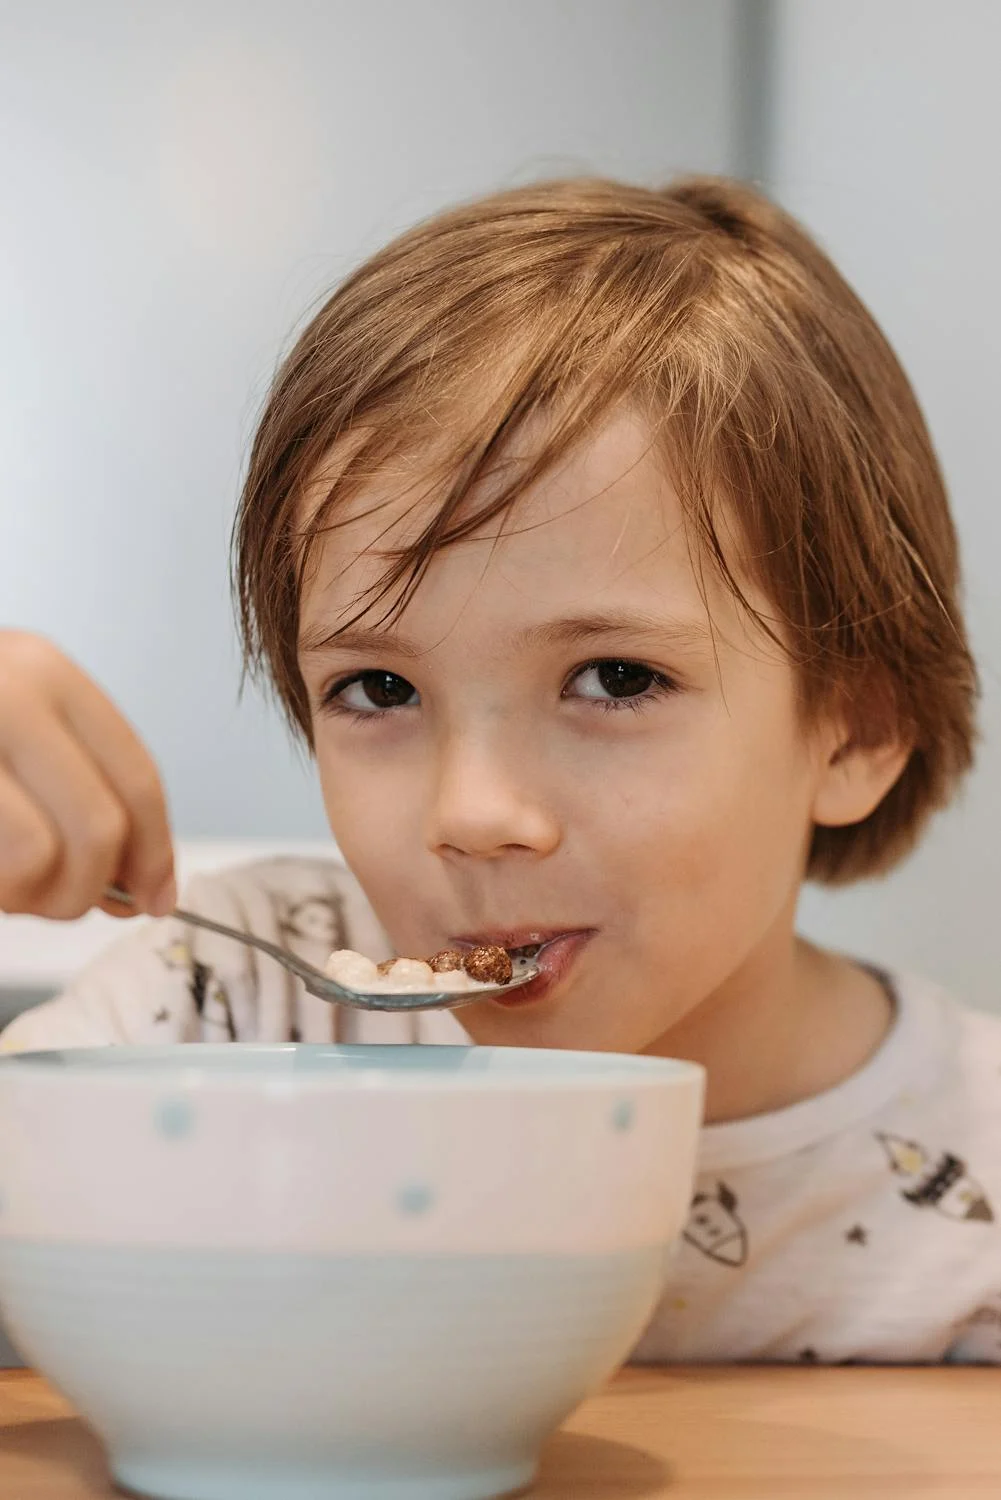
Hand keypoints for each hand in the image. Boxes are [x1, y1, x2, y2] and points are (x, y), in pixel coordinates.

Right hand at [0, 632, 175, 918]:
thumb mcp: (19, 730)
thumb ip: (78, 793)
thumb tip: (137, 886)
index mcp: (43, 674)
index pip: (134, 776)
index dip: (156, 853)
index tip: (155, 899)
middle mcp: (4, 695)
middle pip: (98, 829)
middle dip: (86, 889)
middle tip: (54, 900)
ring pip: (37, 859)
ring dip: (27, 899)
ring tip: (3, 887)